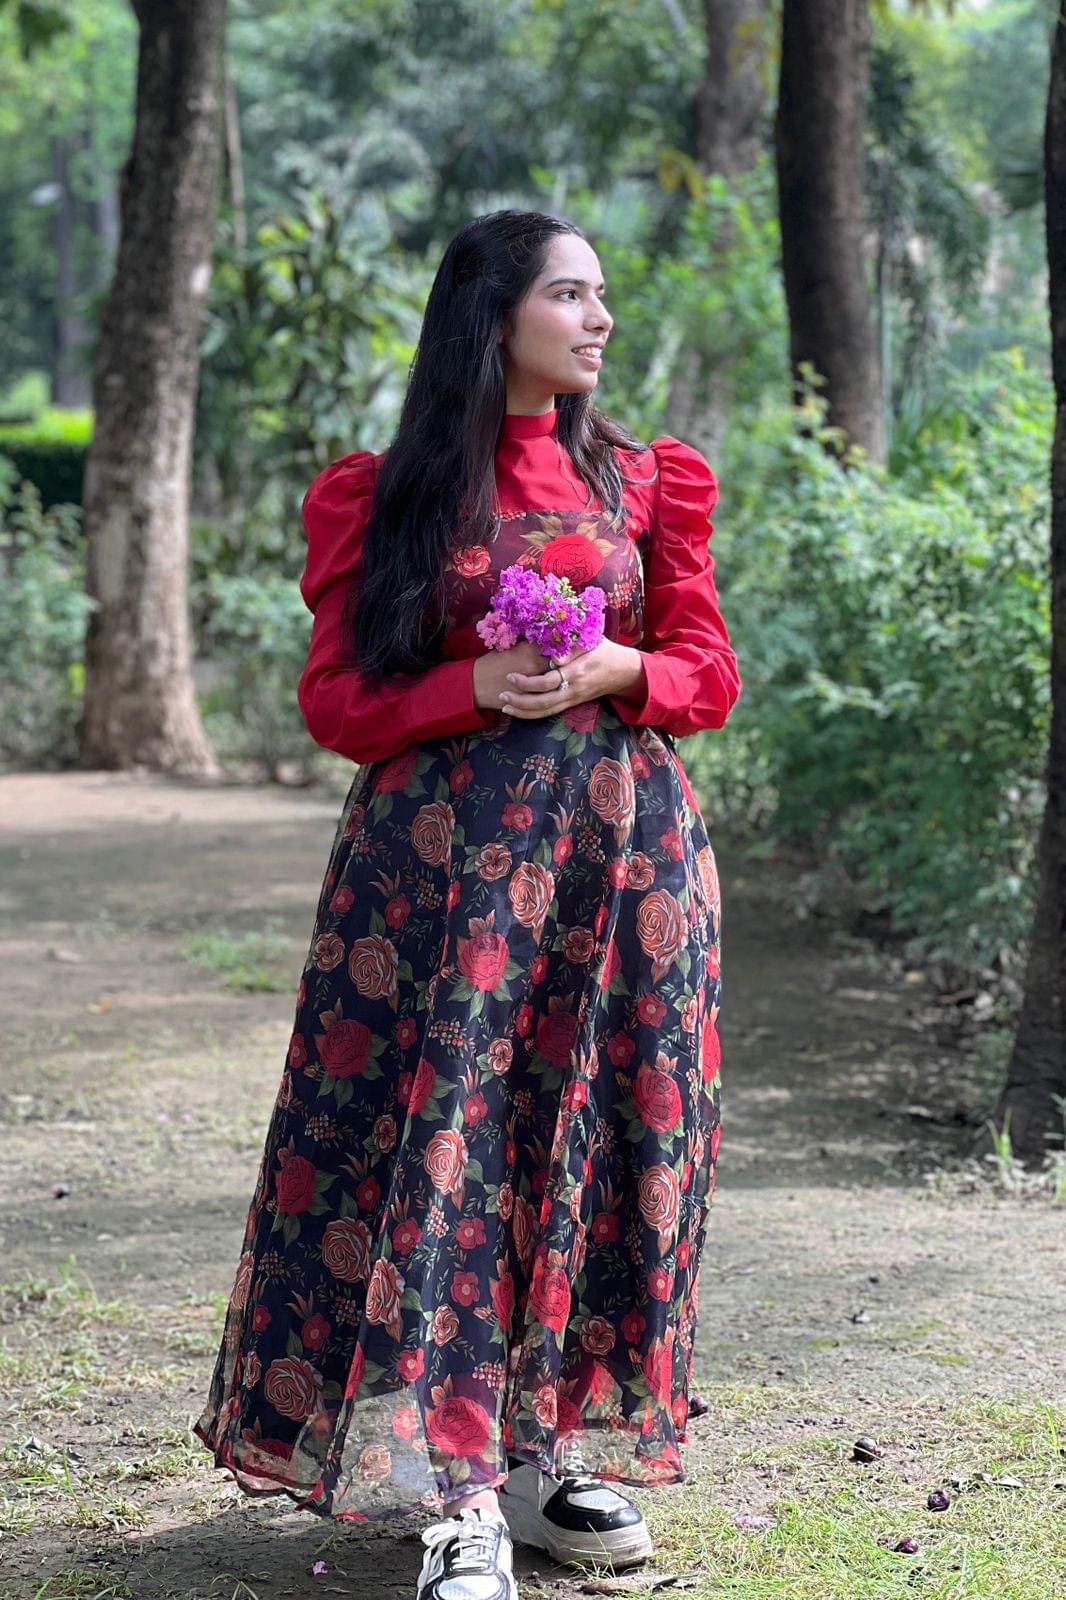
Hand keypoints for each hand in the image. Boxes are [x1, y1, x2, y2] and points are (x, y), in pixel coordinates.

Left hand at [492, 639, 645, 718]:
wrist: (623, 671)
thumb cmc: (604, 650)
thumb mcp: (591, 641)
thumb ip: (572, 647)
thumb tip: (555, 656)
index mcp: (576, 672)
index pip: (548, 682)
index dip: (527, 682)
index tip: (510, 675)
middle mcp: (574, 689)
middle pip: (543, 702)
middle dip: (520, 701)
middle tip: (502, 693)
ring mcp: (573, 699)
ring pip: (546, 712)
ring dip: (523, 712)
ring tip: (505, 707)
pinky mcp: (573, 704)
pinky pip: (550, 713)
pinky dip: (533, 714)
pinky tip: (519, 711)